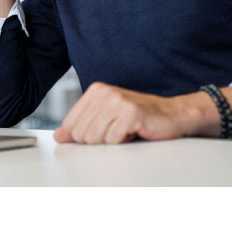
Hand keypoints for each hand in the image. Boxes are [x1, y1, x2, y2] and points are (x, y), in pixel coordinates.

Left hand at [54, 82, 215, 144]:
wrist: (171, 115)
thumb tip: (59, 136)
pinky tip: (135, 131)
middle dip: (99, 140)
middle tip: (117, 130)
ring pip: (94, 138)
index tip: (103, 130)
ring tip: (125, 130)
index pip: (70, 124)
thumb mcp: (105, 119)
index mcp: (96, 90)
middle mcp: (104, 92)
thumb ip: (80, 126)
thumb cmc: (138, 118)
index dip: (84, 135)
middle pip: (81, 134)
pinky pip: (113, 140)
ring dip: (112, 141)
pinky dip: (124, 141)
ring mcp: (118, 101)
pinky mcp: (130, 113)